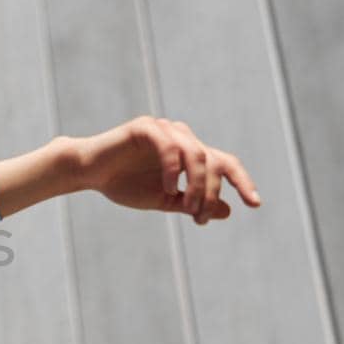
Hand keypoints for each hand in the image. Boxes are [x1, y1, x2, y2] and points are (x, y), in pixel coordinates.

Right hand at [75, 116, 261, 224]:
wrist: (89, 173)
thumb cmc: (124, 184)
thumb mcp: (164, 200)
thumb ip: (192, 203)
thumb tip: (226, 211)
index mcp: (189, 153)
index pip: (225, 164)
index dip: (242, 183)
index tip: (255, 205)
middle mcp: (182, 137)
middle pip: (213, 161)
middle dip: (211, 192)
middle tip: (199, 216)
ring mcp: (165, 130)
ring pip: (196, 154)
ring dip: (195, 184)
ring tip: (185, 205)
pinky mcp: (146, 127)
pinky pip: (170, 146)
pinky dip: (174, 169)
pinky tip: (168, 187)